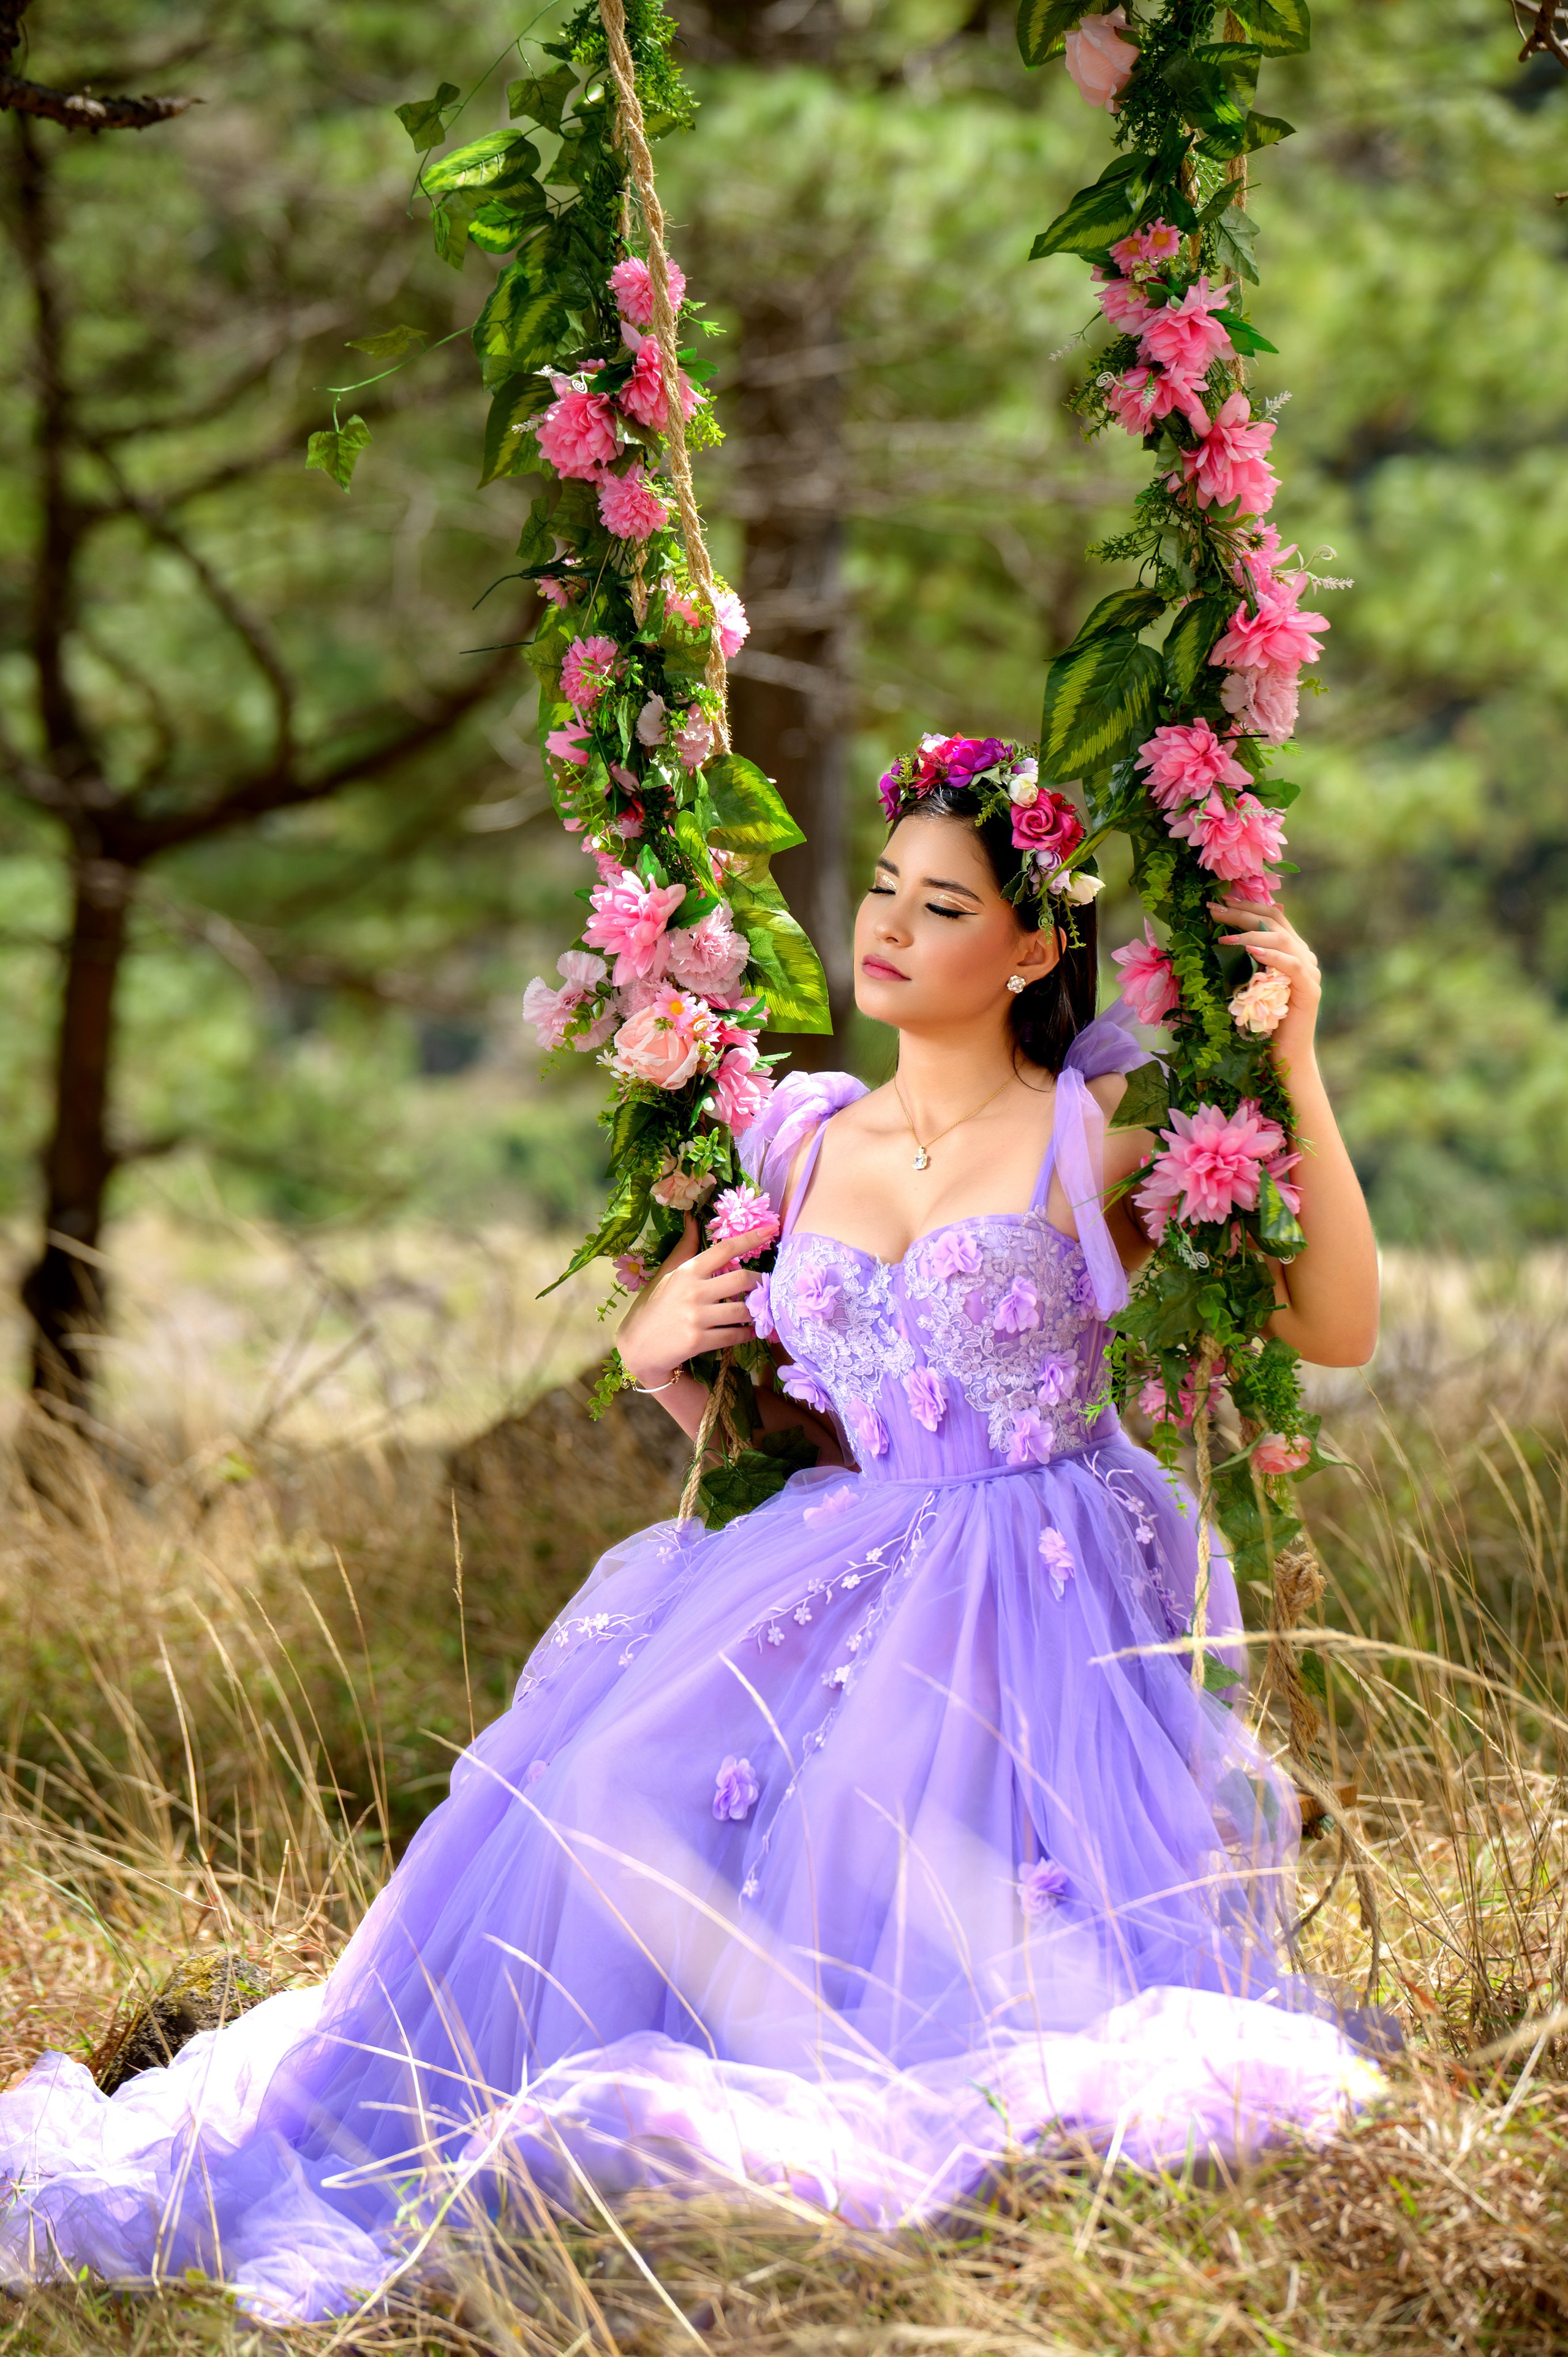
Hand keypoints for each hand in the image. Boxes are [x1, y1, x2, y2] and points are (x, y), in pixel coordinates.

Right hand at [617, 1213, 773, 1386]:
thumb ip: (684, 1248)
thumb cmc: (653, 1307)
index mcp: (687, 1271)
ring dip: (756, 1310)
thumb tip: (693, 1219)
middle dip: (759, 1281)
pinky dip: (747, 1333)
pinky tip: (750, 1331)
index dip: (749, 1238)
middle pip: (741, 1279)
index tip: (770, 1229)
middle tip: (765, 1284)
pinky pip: (734, 1335)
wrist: (637, 1347)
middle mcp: (693, 1291)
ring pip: (742, 1310)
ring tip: (759, 1309)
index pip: (724, 1249)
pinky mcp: (699, 1341)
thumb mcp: (666, 1274)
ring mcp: (696, 1317)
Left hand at [1210, 895, 1321, 1075]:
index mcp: (1290, 951)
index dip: (1246, 906)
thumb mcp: (1248, 983)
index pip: (1272, 917)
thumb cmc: (1261, 1021)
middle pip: (1275, 921)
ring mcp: (1310, 972)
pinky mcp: (1310, 991)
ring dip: (1250, 934)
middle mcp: (1303, 956)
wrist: (1283, 1054)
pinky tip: (1252, 952)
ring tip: (1222, 936)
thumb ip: (1244, 960)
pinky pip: (1293, 966)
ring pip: (1283, 939)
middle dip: (1242, 912)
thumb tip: (1221, 937)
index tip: (1220, 901)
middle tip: (1214, 908)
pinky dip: (1272, 956)